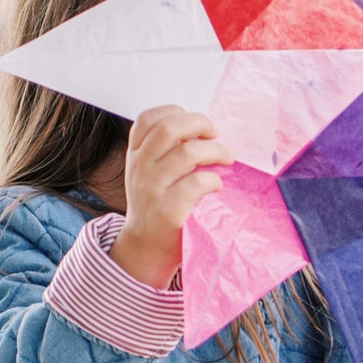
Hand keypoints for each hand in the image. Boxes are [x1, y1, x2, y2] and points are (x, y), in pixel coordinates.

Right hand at [108, 106, 232, 288]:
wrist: (145, 249)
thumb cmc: (157, 206)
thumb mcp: (149, 174)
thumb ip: (164, 152)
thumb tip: (203, 129)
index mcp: (135, 155)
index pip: (148, 119)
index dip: (175, 113)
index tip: (196, 126)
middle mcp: (140, 167)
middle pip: (170, 128)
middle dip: (200, 123)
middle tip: (216, 135)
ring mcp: (152, 188)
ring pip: (188, 151)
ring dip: (216, 151)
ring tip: (226, 159)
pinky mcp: (168, 210)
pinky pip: (198, 182)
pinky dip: (214, 179)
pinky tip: (216, 186)